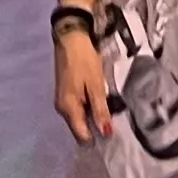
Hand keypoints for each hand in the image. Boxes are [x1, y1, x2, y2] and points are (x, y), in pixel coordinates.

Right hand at [50, 14, 109, 144]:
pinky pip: (78, 110)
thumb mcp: (96, 85)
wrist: (70, 38)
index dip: (97, 139)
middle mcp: (62, 109)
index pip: (82, 136)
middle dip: (96, 129)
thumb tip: (106, 134)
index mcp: (69, 108)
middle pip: (80, 129)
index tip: (114, 136)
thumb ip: (100, 110)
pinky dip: (88, 110)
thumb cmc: (84, 61)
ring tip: (110, 112)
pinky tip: (99, 103)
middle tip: (115, 122)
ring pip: (79, 119)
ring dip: (93, 119)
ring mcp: (62, 101)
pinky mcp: (65, 94)